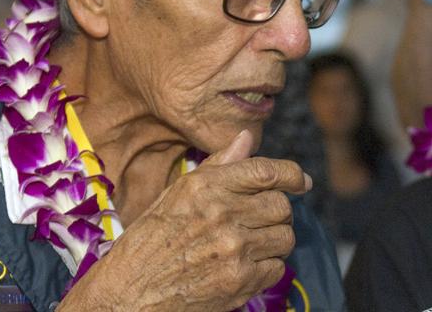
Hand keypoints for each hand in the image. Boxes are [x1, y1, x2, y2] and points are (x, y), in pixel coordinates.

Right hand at [61, 130, 309, 310]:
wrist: (130, 294)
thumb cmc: (149, 242)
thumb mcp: (177, 194)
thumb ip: (218, 166)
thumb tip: (246, 138)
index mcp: (205, 186)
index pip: (266, 171)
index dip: (292, 174)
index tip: (301, 181)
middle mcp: (223, 213)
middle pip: (281, 206)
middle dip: (277, 212)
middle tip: (260, 220)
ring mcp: (234, 248)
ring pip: (284, 237)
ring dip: (274, 241)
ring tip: (249, 245)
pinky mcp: (240, 281)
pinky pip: (276, 268)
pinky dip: (266, 268)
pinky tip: (242, 267)